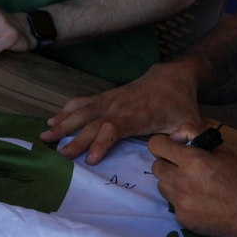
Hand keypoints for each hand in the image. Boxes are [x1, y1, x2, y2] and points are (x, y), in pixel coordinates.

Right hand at [42, 62, 204, 163]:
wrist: (170, 78)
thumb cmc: (179, 104)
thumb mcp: (190, 121)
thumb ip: (187, 136)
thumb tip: (181, 146)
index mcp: (137, 116)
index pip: (114, 129)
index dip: (102, 142)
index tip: (90, 158)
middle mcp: (118, 107)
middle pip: (92, 123)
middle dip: (75, 139)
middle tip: (59, 153)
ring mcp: (109, 101)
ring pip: (82, 112)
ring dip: (63, 123)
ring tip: (45, 134)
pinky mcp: (104, 97)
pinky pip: (81, 103)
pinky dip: (66, 110)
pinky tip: (53, 119)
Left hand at [148, 134, 236, 236]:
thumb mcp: (224, 151)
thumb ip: (196, 138)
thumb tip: (175, 135)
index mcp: (194, 161)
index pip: (155, 145)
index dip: (162, 145)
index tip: (171, 149)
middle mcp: (183, 182)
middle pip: (156, 167)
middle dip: (169, 165)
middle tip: (187, 169)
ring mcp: (182, 204)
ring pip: (163, 187)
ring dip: (174, 185)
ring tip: (196, 188)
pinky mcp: (185, 221)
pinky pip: (174, 206)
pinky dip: (184, 204)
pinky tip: (203, 205)